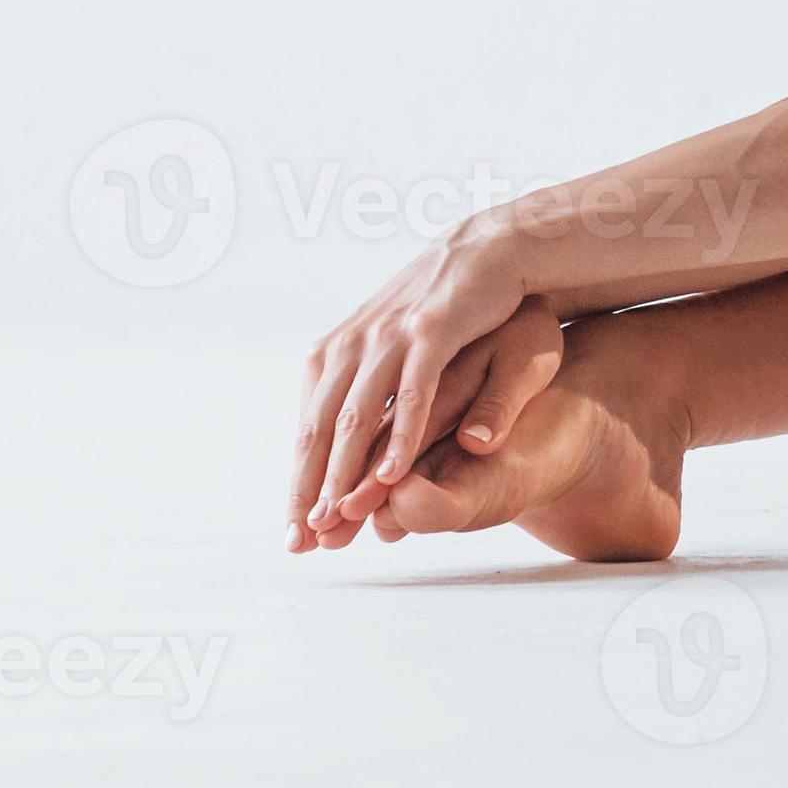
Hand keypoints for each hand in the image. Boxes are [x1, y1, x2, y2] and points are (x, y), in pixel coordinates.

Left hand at [285, 222, 527, 550]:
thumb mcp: (394, 347)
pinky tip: (393, 473)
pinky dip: (400, 436)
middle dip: (310, 489)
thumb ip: (368, 389)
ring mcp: (389, 337)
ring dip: (346, 472)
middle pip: (321, 429)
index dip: (300, 483)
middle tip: (306, 539)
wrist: (491, 248)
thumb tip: (340, 441)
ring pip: (358, 417)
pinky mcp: (431, 330)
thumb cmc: (446, 307)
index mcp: (335, 352)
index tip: (296, 531)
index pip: (308, 429)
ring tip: (339, 518)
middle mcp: (351, 344)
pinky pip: (412, 394)